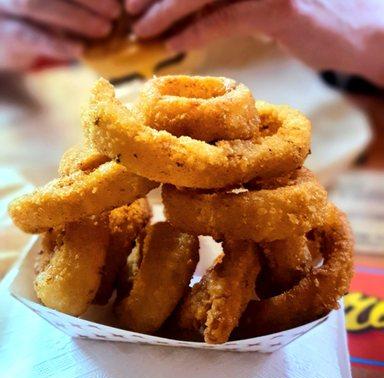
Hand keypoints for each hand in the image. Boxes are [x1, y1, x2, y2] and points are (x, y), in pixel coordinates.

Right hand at [0, 0, 120, 70]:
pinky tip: (80, 50)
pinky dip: (56, 44)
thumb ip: (79, 3)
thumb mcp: (59, 3)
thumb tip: (117, 4)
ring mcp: (4, 7)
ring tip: (104, 30)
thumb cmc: (40, 18)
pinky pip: (28, 36)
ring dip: (75, 18)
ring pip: (33, 4)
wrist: (7, 42)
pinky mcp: (4, 35)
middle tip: (114, 12)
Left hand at [126, 0, 383, 85]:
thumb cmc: (307, 19)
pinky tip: (174, 45)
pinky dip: (198, 32)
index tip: (136, 0)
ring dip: (167, 12)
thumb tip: (189, 20)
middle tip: (130, 14)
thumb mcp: (263, 4)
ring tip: (142, 31)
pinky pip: (227, 17)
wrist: (357, 31)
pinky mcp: (281, 7)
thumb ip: (230, 4)